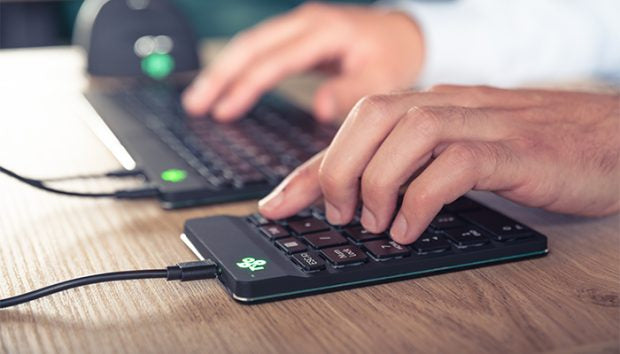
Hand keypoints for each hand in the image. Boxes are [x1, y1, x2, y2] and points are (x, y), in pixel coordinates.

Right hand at [182, 2, 423, 121]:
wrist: (403, 35)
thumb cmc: (395, 56)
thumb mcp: (384, 77)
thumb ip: (352, 91)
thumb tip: (319, 107)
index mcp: (324, 30)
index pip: (274, 59)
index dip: (245, 86)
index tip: (223, 111)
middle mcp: (306, 22)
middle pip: (250, 44)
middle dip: (219, 74)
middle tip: (194, 104)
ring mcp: (299, 26)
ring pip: (250, 44)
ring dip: (223, 70)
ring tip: (199, 100)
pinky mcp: (297, 37)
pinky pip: (260, 50)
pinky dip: (240, 69)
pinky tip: (226, 87)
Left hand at [258, 86, 619, 243]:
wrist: (611, 140)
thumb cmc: (535, 150)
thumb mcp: (463, 154)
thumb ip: (416, 168)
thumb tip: (365, 202)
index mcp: (432, 105)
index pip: (354, 127)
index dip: (308, 167)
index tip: (276, 203)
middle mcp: (449, 105)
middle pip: (370, 117)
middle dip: (337, 169)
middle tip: (338, 215)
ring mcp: (482, 122)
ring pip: (405, 133)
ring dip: (376, 184)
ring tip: (374, 223)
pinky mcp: (513, 149)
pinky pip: (452, 165)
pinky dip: (421, 199)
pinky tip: (411, 227)